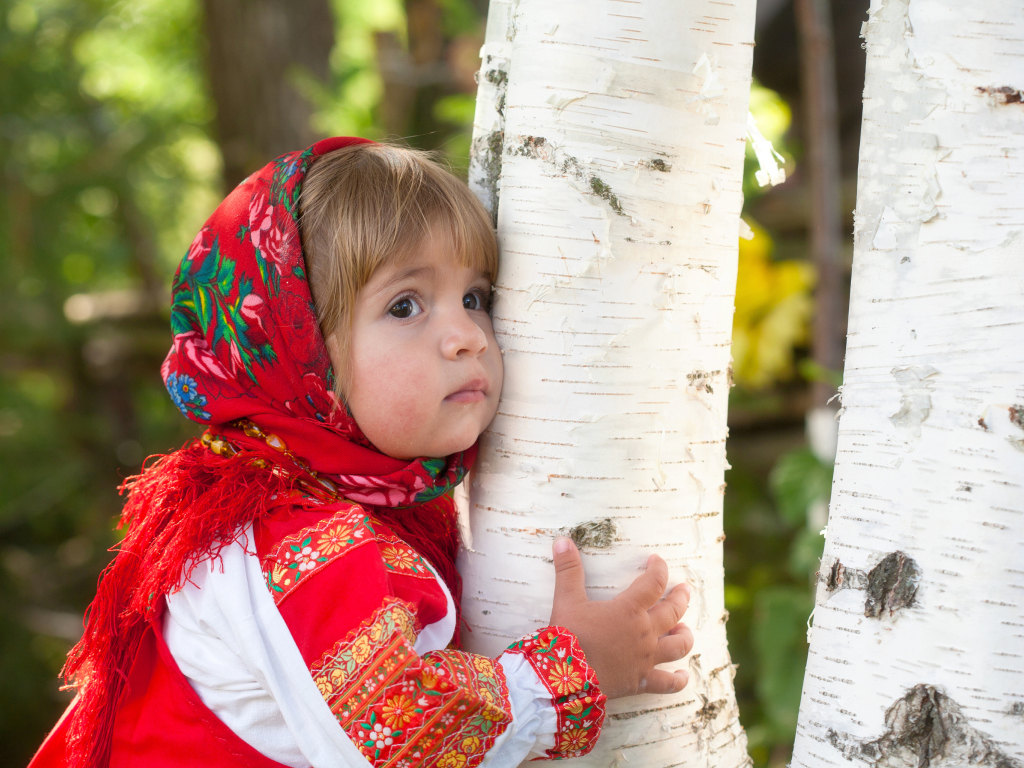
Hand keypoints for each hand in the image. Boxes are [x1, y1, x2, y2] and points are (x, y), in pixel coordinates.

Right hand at [548, 536, 693, 698]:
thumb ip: (568, 569)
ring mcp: (646, 658)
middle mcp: (644, 632)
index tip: (657, 561)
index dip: (659, 569)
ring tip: (684, 629)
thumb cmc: (568, 636)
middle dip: (680, 598)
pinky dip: (678, 680)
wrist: (566, 678)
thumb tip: (563, 540)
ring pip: (678, 646)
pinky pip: (668, 683)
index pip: (653, 583)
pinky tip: (683, 676)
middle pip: (673, 612)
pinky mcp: (641, 681)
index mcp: (629, 609)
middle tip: (684, 590)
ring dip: (684, 636)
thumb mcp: (566, 599)